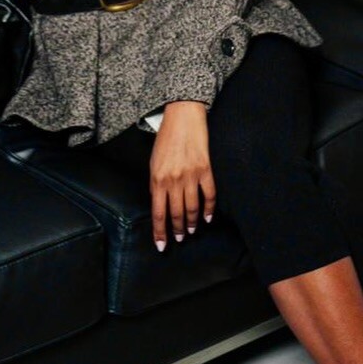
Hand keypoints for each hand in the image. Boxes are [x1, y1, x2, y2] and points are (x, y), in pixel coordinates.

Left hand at [149, 103, 215, 251]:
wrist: (182, 118)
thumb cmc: (166, 140)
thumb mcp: (153, 163)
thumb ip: (156, 184)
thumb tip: (161, 205)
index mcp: (157, 179)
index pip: (158, 213)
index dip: (160, 232)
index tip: (162, 245)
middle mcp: (173, 180)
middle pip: (176, 214)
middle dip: (177, 230)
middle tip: (179, 238)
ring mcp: (191, 176)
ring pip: (192, 208)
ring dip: (191, 223)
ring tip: (191, 231)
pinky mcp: (206, 170)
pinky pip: (209, 195)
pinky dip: (209, 209)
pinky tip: (207, 218)